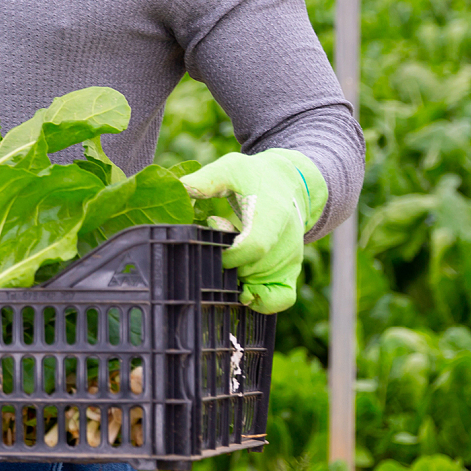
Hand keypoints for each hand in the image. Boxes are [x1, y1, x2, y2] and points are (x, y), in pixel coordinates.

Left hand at [179, 149, 328, 313]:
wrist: (289, 184)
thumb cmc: (255, 176)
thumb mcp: (232, 168)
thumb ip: (207, 180)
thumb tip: (180, 188)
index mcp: (273, 215)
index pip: (255, 246)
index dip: (229, 254)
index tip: (212, 244)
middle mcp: (286, 241)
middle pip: (252, 270)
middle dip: (226, 265)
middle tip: (216, 244)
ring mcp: (290, 259)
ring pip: (262, 287)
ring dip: (236, 278)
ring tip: (229, 252)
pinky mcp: (290, 271)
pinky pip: (281, 299)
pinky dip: (261, 301)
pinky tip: (242, 287)